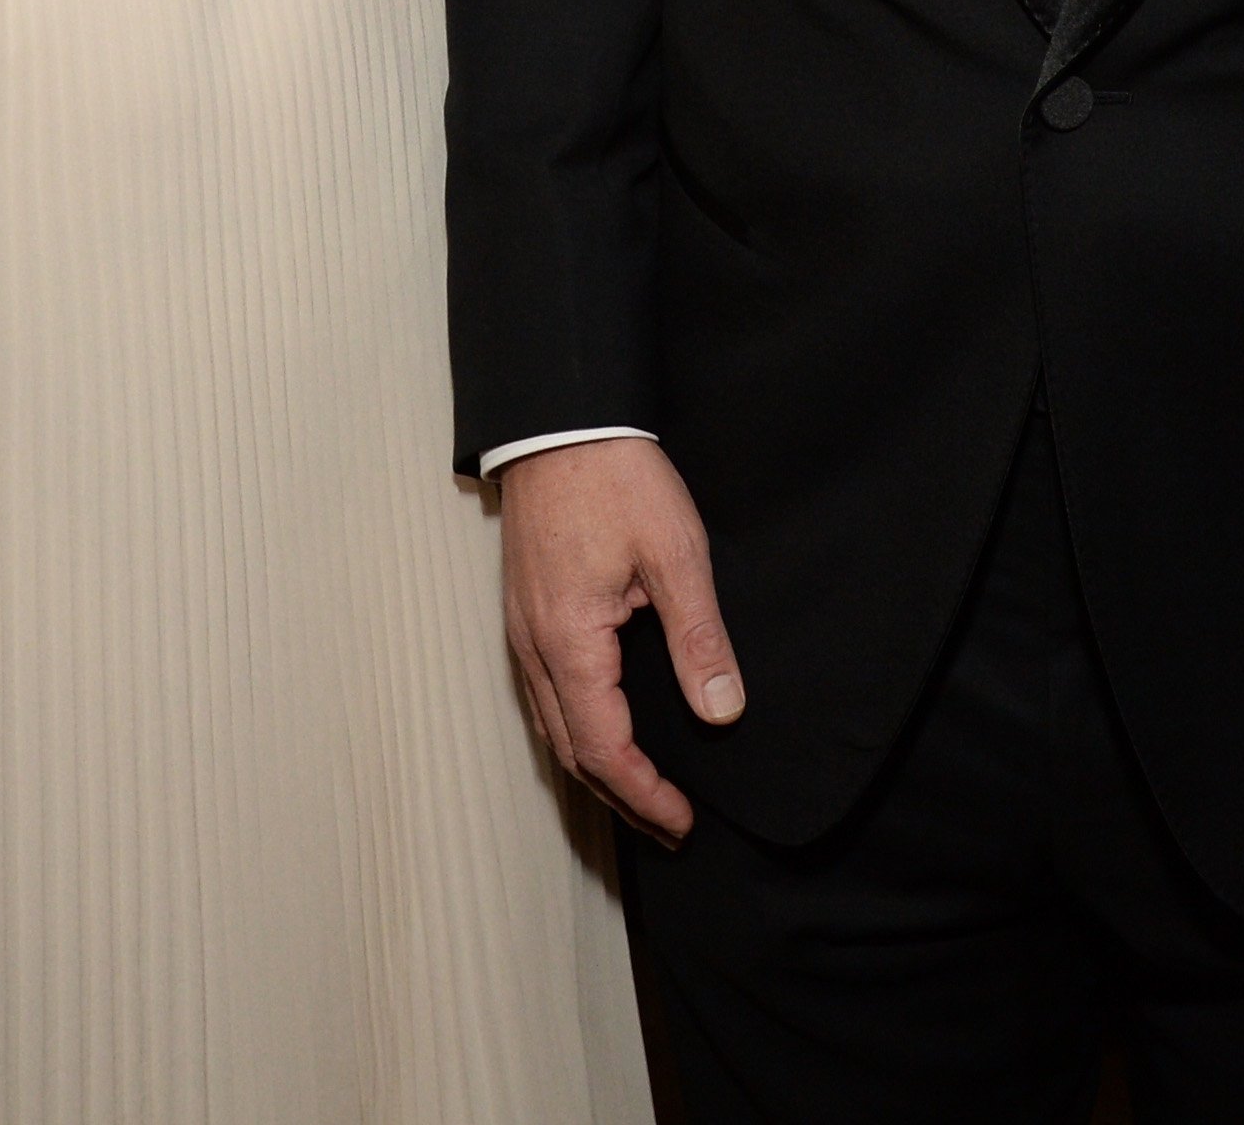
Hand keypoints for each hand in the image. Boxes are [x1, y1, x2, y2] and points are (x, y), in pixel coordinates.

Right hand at [498, 436, 743, 843]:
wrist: (560, 418)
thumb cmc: (616, 477)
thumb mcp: (675, 552)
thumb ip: (698, 637)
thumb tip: (721, 711)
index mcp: (570, 641)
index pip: (603, 749)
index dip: (644, 795)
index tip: (683, 822)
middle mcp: (535, 646)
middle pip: (570, 751)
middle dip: (620, 796)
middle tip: (670, 824)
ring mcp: (522, 629)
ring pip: (551, 726)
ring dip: (595, 767)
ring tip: (642, 791)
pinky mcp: (525, 610)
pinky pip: (543, 693)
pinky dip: (575, 729)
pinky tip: (603, 726)